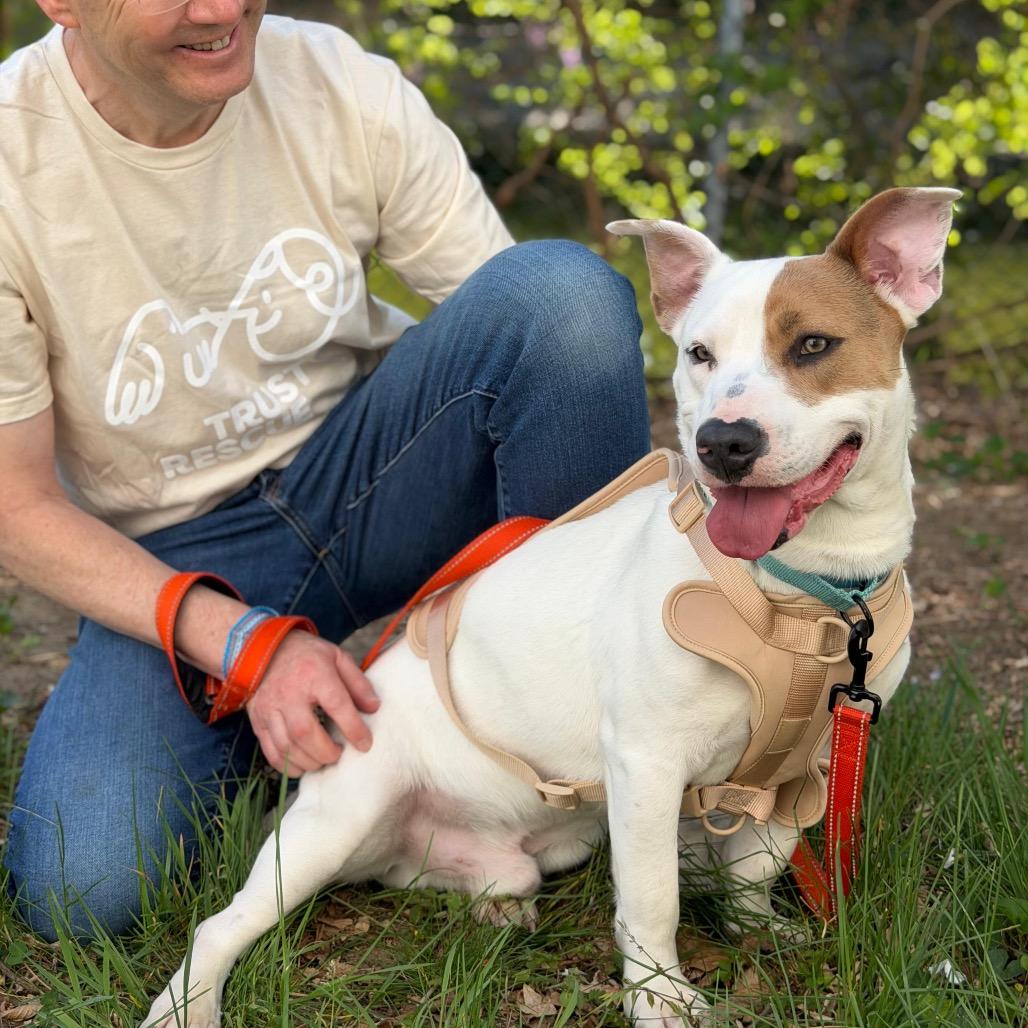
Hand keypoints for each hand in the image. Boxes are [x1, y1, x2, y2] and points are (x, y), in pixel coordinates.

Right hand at [245, 632, 379, 775]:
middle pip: (305, 732)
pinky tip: (302, 766)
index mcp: (314, 673)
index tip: (365, 744)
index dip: (353, 728)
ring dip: (308, 761)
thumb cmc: (308, 655)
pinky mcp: (257, 720)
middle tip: (339, 755)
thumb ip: (358, 683)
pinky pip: (270, 750)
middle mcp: (289, 693)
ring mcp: (269, 708)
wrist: (265, 649)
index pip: (336, 704)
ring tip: (323, 760)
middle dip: (326, 752)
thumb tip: (374, 708)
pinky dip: (286, 765)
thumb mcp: (338, 657)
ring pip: (286, 745)